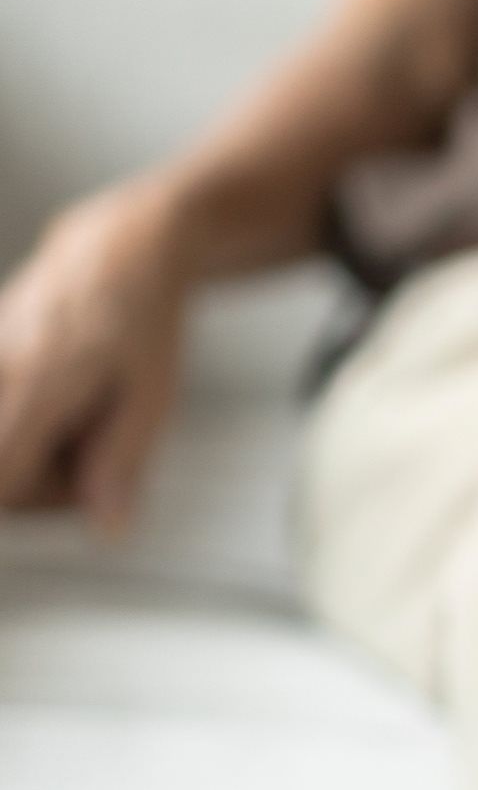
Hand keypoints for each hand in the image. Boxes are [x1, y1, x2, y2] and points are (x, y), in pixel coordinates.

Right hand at [0, 181, 191, 532]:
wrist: (111, 257)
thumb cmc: (139, 326)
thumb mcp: (151, 400)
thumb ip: (120, 465)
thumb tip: (107, 532)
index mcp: (37, 385)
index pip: (5, 485)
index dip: (43, 503)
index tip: (87, 486)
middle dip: (34, 483)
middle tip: (86, 452)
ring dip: (28, 455)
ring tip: (72, 424)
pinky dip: (19, 429)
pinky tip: (50, 410)